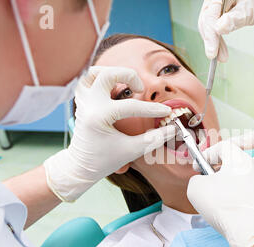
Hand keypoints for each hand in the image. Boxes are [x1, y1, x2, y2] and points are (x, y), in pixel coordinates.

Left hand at [44, 66, 175, 201]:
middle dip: (128, 76)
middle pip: (106, 75)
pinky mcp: (82, 102)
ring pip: (93, 73)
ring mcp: (83, 102)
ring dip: (112, 73)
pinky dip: (101, 79)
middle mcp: (88, 106)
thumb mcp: (131, 151)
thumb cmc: (103, 160)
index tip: (166, 111)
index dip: (152, 108)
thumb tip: (173, 129)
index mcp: (99, 117)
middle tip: (140, 89)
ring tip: (125, 83)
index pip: (130, 106)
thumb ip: (153, 139)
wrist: (80, 166)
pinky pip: (88, 80)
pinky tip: (114, 88)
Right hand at [187, 141, 253, 246]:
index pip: (223, 147)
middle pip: (236, 166)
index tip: (199, 166)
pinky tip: (239, 216)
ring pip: (248, 183)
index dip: (208, 154)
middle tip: (211, 187)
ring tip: (224, 205)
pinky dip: (247, 204)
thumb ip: (196, 179)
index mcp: (240, 160)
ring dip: (235, 190)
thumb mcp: (196, 189)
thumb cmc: (226, 208)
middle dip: (222, 174)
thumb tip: (201, 181)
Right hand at [198, 0, 253, 60]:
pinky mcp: (218, 13)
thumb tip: (219, 28)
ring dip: (213, 42)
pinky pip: (213, 26)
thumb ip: (235, 18)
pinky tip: (220, 51)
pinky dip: (216, 39)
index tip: (212, 52)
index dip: (210, 34)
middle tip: (216, 57)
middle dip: (210, 40)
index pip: (209, 14)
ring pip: (208, 25)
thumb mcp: (250, 10)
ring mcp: (216, 5)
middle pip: (206, 20)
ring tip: (221, 57)